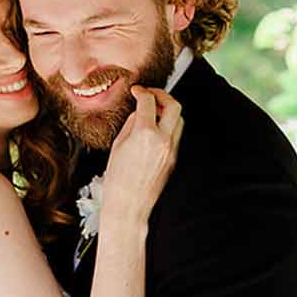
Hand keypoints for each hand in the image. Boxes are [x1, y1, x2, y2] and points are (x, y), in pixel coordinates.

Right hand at [100, 86, 182, 225]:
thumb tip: (139, 111)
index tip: (137, 91)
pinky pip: (176, 134)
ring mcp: (171, 150)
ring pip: (179, 119)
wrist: (129, 205)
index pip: (149, 100)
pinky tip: (155, 129)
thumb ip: (131, 123)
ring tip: (154, 112)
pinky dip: (168, 126)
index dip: (142, 91)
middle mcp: (162, 140)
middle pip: (174, 105)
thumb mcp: (118, 145)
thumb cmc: (118, 180)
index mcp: (145, 134)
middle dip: (162, 95)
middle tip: (151, 95)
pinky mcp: (174, 158)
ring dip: (168, 110)